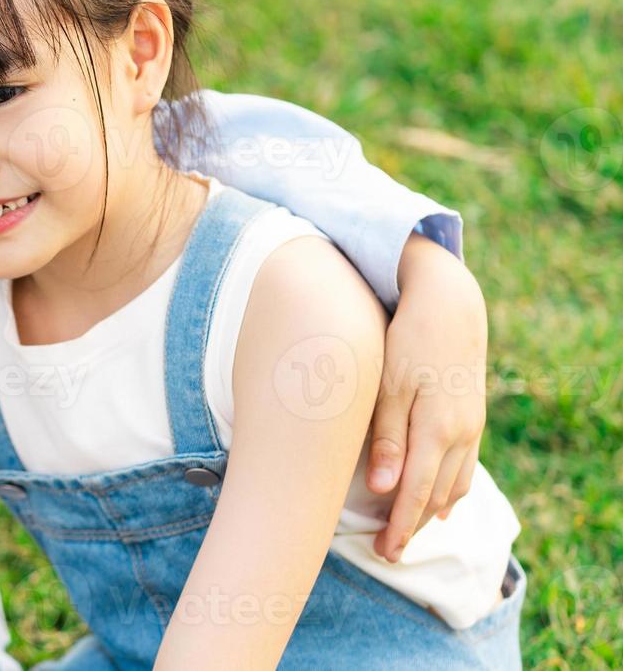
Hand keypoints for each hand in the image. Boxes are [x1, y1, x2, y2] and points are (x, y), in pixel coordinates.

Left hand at [368, 233, 487, 561]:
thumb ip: (387, 438)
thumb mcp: (389, 385)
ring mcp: (471, 426)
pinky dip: (449, 489)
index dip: (399, 526)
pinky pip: (464, 466)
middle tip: (389, 552)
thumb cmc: (407, 339)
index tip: (385, 551)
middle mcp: (460, 434)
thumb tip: (383, 489)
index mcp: (436, 428)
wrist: (449, 304)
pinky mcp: (473, 417)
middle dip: (411, 526)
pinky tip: (437, 500)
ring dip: (430, 511)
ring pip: (453, 485)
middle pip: (434, 495)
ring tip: (407, 531)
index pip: (414, 492)